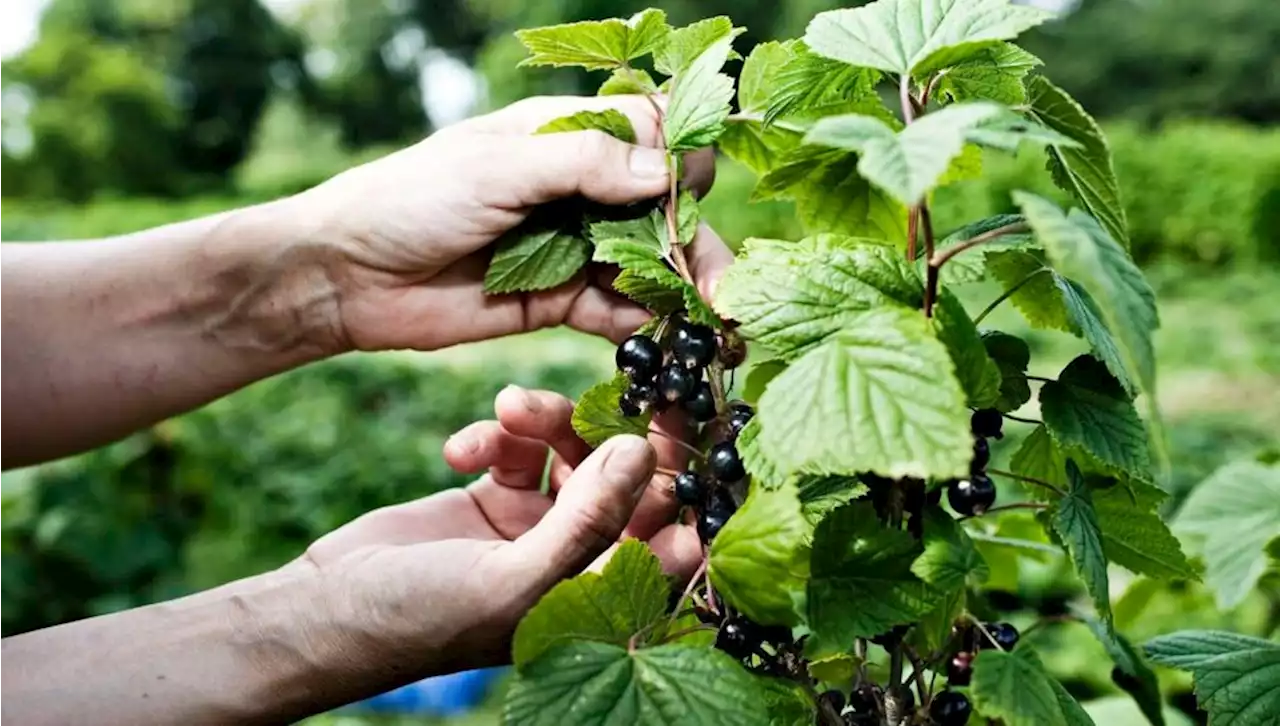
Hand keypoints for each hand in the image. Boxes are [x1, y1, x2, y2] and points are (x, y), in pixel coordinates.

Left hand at [293, 95, 733, 352]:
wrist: (348, 277)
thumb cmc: (412, 200)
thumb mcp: (498, 168)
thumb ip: (582, 166)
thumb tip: (667, 176)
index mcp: (564, 137)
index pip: (650, 134)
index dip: (679, 160)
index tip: (689, 193)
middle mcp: (578, 189)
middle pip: (661, 207)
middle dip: (695, 240)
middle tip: (723, 286)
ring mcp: (570, 248)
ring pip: (646, 264)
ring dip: (679, 290)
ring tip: (713, 323)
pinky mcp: (556, 302)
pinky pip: (614, 312)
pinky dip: (641, 325)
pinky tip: (665, 341)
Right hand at [299, 386, 700, 676]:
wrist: (328, 611)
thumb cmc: (424, 619)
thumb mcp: (512, 577)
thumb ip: (586, 519)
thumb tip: (642, 452)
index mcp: (601, 593)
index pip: (672, 531)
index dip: (687, 474)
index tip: (684, 411)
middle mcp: (580, 557)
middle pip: (627, 478)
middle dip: (616, 430)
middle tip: (621, 382)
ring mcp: (538, 524)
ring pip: (573, 449)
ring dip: (544, 421)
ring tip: (506, 409)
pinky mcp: (495, 495)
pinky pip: (518, 446)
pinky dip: (494, 436)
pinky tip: (458, 450)